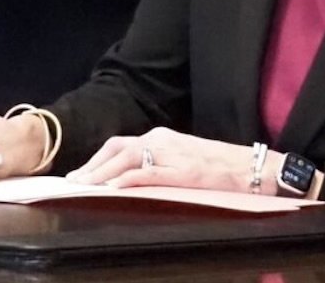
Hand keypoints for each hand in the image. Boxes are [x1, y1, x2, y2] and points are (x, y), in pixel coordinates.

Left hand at [69, 126, 263, 191]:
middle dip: (92, 165)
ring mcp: (170, 154)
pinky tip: (113, 188)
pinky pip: (148, 173)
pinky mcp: (181, 171)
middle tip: (72, 181)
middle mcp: (160, 140)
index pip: (120, 145)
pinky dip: (128, 179)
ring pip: (126, 158)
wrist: (252, 167)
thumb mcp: (183, 159)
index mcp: (160, 137)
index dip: (98, 159)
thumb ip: (159, 163)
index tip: (81, 173)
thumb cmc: (221, 167)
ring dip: (101, 172)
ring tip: (83, 185)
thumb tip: (131, 178)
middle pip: (116, 148)